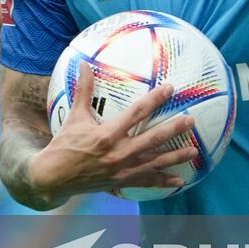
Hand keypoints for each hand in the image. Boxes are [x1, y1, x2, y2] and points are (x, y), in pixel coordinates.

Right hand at [29, 63, 198, 198]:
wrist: (55, 177)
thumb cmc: (64, 144)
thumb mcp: (74, 116)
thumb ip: (83, 91)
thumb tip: (83, 65)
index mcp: (107, 134)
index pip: (136, 113)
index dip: (155, 100)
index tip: (169, 89)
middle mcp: (118, 153)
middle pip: (153, 139)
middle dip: (174, 129)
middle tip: (191, 120)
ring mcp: (122, 170)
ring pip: (155, 162)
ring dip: (175, 156)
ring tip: (194, 150)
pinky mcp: (122, 182)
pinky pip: (146, 182)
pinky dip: (163, 182)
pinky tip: (179, 180)